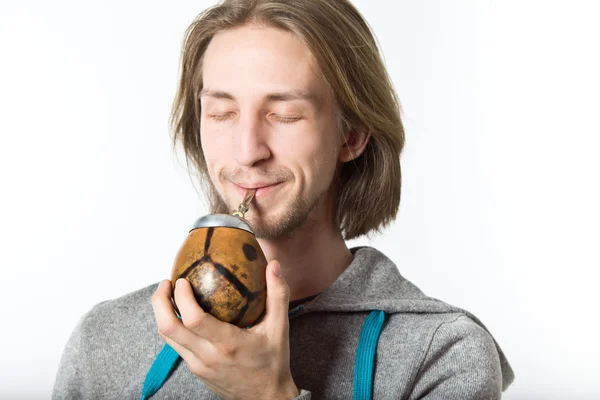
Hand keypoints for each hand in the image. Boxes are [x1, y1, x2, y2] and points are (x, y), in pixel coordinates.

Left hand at [151, 260, 299, 399]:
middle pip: (169, 328)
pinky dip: (173, 326)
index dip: (182, 298)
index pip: (194, 320)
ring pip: (167, 338)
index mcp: (227, 344)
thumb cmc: (273, 362)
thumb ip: (278, 295)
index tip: (181, 280)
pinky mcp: (195, 370)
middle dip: (160, 302)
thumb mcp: (280, 328)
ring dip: (162, 313)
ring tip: (169, 294)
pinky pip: (176, 345)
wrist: (266, 399)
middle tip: (166, 283)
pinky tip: (182, 312)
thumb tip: (274, 266)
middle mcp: (207, 356)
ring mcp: (198, 365)